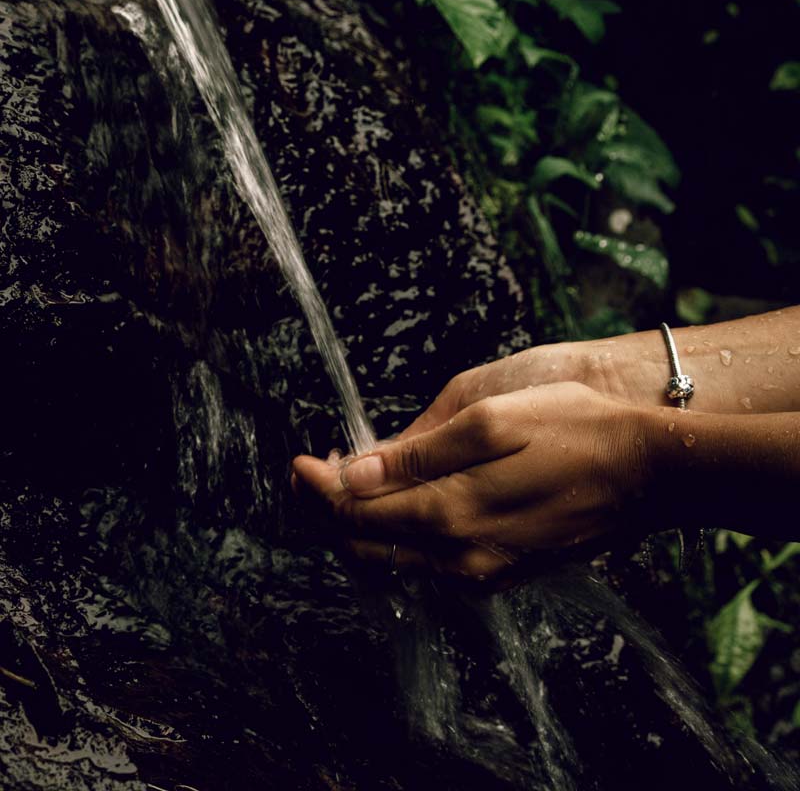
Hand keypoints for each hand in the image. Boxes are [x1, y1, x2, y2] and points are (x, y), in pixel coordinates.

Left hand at [292, 383, 653, 588]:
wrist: (650, 472)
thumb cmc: (573, 429)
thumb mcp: (491, 420)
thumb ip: (418, 452)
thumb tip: (354, 472)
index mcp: (450, 512)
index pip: (356, 513)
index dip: (317, 488)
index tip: (297, 461)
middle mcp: (459, 555)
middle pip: (366, 545)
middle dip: (327, 512)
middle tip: (308, 475)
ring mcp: (482, 570)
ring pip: (394, 560)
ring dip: (358, 528)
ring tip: (341, 489)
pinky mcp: (502, 571)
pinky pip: (428, 566)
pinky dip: (396, 540)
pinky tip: (395, 511)